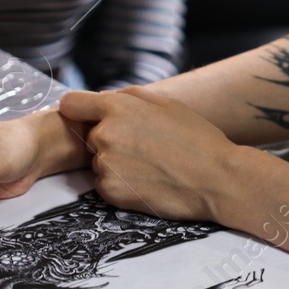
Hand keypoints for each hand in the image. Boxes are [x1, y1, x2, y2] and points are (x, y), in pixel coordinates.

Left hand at [58, 86, 238, 221]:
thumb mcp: (167, 103)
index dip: (79, 110)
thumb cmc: (196, 139)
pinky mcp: (109, 192)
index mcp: (117, 107)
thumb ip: (129, 96)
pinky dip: (121, 184)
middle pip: (91, 135)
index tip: (86, 117)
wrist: (216, 179)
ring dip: (117, 163)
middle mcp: (105, 134)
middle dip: (110, 139)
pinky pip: (105, 184)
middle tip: (144, 147)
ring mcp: (105, 165)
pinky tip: (147, 181)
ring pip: (99, 161)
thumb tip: (103, 97)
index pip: (71, 103)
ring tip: (151, 165)